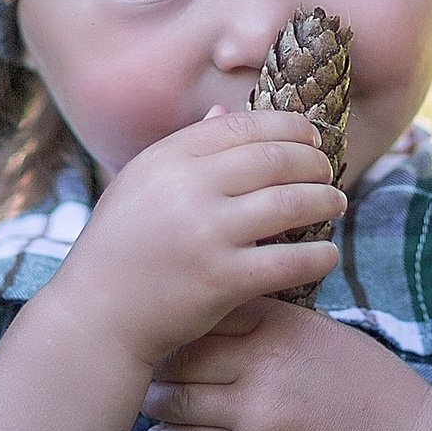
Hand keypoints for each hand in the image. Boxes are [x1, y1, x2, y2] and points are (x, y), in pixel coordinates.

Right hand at [42, 111, 343, 369]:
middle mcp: (187, 189)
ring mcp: (207, 234)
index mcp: (166, 159)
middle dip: (314, 163)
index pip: (242, 126)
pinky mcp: (223, 280)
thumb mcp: (140, 187)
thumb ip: (184, 152)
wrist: (96, 316)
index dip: (287, 127)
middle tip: (329, 173)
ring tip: (335, 204)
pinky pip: (290, 261)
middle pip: (275, 159)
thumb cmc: (121, 250)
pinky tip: (328, 256)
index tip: (310, 137)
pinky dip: (320, 256)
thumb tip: (225, 114)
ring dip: (325, 201)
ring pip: (291, 203)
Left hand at [141, 298, 431, 430]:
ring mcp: (257, 412)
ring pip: (179, 399)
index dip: (180, 315)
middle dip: (158, 358)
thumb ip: (272, 318)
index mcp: (282, 326)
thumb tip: (216, 308)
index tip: (163, 320)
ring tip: (146, 396)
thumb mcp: (323, 332)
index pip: (210, 310)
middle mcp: (264, 364)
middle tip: (140, 359)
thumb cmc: (365, 382)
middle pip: (185, 353)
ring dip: (156, 399)